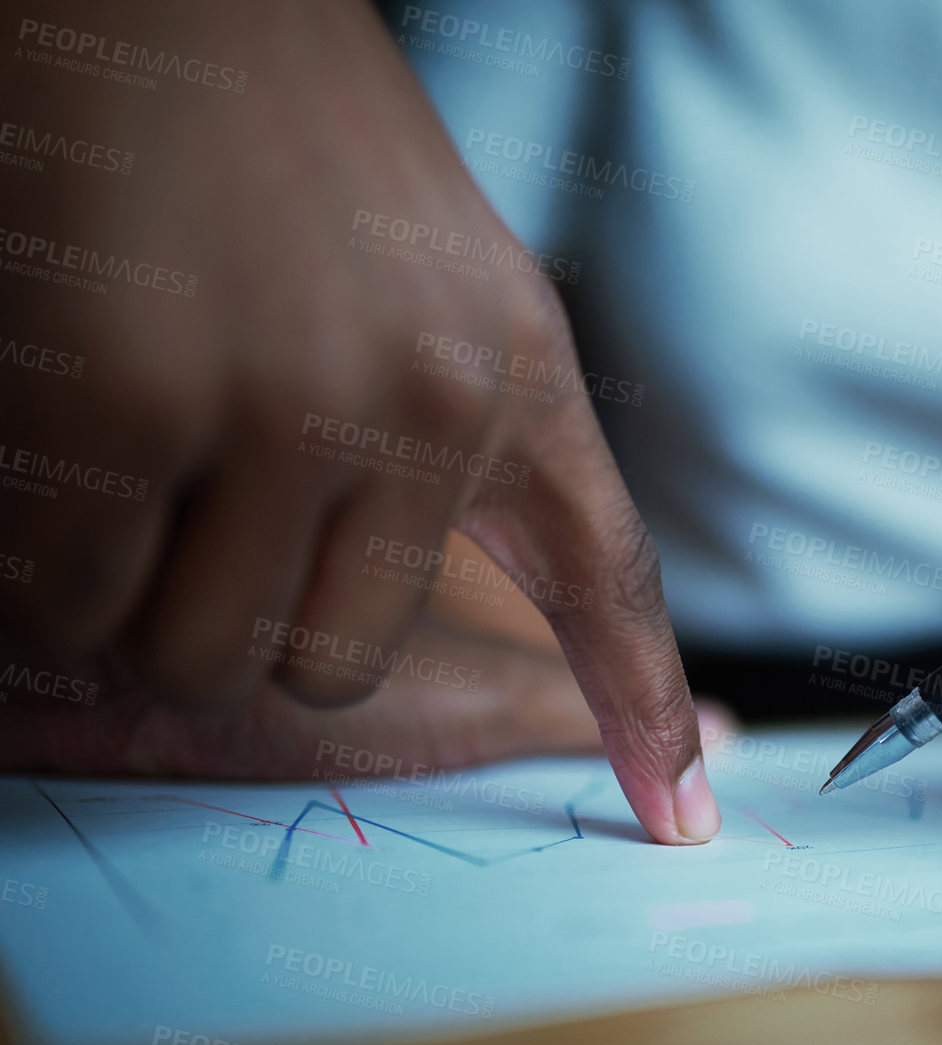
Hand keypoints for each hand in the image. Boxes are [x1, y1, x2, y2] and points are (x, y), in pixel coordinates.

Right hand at [0, 0, 716, 842]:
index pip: (606, 579)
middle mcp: (427, 401)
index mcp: (513, 367)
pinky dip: (42, 550)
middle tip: (199, 503)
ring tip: (127, 442)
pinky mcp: (133, 399)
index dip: (642, 708)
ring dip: (135, 590)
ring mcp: (285, 405)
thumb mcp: (432, 276)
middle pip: (340, 674)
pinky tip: (59, 418)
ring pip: (199, 655)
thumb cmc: (283, 139)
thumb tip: (438, 574)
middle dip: (253, 625)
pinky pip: (71, 595)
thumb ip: (458, 430)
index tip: (684, 815)